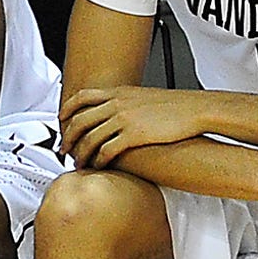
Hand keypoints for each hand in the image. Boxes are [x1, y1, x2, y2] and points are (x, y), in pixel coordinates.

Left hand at [60, 85, 206, 166]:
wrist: (195, 109)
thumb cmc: (176, 105)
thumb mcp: (145, 96)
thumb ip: (127, 101)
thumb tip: (119, 111)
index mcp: (119, 92)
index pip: (82, 97)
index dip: (67, 109)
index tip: (61, 120)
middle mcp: (117, 103)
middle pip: (80, 120)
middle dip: (67, 137)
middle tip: (64, 150)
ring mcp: (124, 119)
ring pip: (90, 137)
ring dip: (81, 153)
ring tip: (79, 164)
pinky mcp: (134, 134)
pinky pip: (107, 149)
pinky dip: (98, 160)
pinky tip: (99, 166)